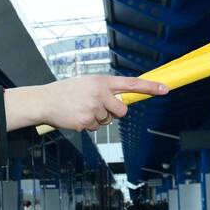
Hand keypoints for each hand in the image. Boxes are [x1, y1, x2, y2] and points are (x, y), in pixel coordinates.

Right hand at [31, 74, 167, 131]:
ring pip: (107, 121)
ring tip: (80, 109)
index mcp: (102, 81)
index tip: (165, 89)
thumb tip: (121, 102)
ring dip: (97, 119)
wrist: (44, 101)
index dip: (150, 87)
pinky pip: (95, 128)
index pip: (131, 84)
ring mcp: (93, 109)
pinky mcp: (86, 122)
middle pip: (122, 110)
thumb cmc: (66, 92)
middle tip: (98, 107)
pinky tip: (75, 117)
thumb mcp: (87, 83)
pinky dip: (86, 125)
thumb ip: (105, 90)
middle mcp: (100, 94)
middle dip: (114, 113)